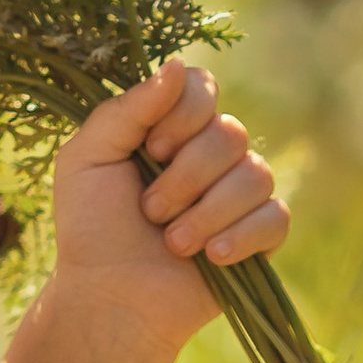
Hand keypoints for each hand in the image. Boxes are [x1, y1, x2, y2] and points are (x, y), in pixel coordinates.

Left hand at [49, 59, 287, 353]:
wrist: (108, 297)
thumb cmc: (90, 228)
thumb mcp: (87, 159)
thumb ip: (127, 110)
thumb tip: (177, 64)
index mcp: (170, 128)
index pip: (203, 88)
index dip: (184, 115)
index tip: (152, 150)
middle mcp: (210, 154)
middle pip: (230, 134)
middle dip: (186, 177)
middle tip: (150, 211)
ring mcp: (238, 194)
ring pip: (256, 175)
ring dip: (206, 213)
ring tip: (172, 243)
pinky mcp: (259, 236)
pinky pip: (275, 217)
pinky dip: (241, 236)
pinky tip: (210, 257)